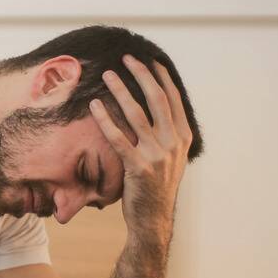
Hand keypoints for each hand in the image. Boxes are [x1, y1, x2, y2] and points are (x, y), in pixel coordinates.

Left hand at [89, 55, 193, 242]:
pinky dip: (105, 120)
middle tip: (127, 58)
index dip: (160, 78)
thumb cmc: (155, 187)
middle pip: (157, 100)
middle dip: (142, 75)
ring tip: (107, 75)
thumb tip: (156, 110)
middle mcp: (173, 143)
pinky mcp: (138, 167)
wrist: (153, 219)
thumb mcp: (170, 159)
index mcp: (182, 137)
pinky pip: (118, 138)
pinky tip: (95, 106)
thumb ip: (167, 135)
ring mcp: (157, 155)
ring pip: (137, 115)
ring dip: (121, 91)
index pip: (173, 99)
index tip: (149, 60)